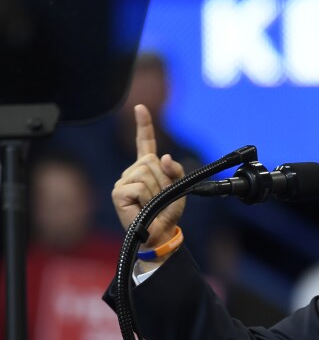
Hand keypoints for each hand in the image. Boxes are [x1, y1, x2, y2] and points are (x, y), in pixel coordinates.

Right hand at [111, 104, 185, 249]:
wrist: (160, 232)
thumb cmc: (167, 211)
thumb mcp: (179, 188)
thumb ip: (175, 170)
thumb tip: (164, 157)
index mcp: (147, 167)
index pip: (145, 142)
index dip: (143, 125)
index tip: (140, 108)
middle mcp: (133, 171)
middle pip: (152, 161)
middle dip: (163, 179)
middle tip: (161, 197)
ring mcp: (124, 181)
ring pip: (147, 173)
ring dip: (156, 190)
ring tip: (152, 203)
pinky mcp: (118, 192)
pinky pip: (140, 186)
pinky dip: (147, 197)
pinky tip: (142, 206)